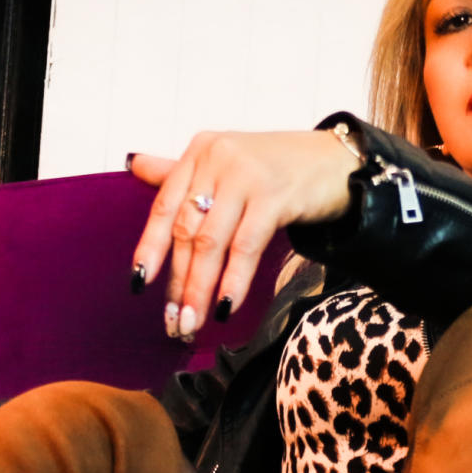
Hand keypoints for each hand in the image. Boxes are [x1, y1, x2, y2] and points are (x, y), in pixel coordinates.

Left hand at [129, 130, 355, 340]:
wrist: (337, 162)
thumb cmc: (277, 168)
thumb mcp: (225, 164)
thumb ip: (180, 172)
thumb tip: (134, 165)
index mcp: (200, 151)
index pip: (164, 205)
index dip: (150, 247)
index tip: (139, 283)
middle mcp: (218, 158)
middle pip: (187, 231)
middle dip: (179, 281)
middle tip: (174, 320)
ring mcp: (246, 175)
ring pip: (212, 243)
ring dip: (200, 289)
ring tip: (194, 322)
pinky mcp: (274, 195)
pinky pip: (245, 246)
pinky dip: (234, 280)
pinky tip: (226, 306)